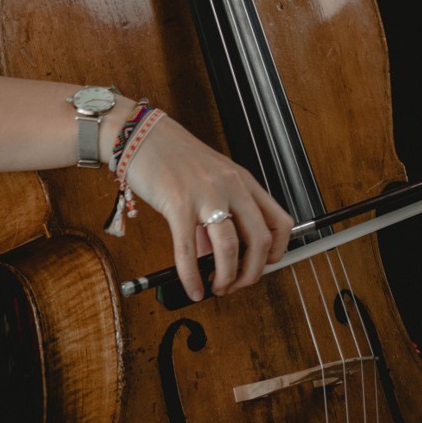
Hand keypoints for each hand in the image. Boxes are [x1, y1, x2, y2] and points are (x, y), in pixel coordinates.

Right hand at [119, 113, 293, 301]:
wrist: (141, 135)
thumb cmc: (173, 156)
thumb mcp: (208, 179)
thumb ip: (218, 214)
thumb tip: (215, 255)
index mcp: (242, 180)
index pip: (280, 222)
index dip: (276, 252)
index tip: (262, 266)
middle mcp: (230, 186)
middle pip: (260, 241)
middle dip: (251, 274)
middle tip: (237, 285)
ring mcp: (206, 194)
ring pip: (230, 249)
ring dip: (227, 278)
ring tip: (217, 287)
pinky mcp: (178, 204)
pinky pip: (189, 250)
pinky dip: (192, 277)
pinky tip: (192, 288)